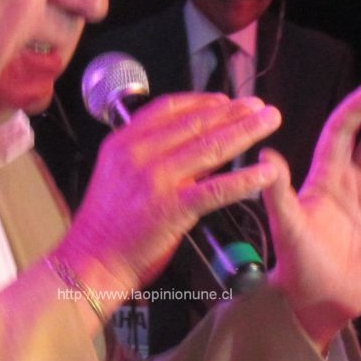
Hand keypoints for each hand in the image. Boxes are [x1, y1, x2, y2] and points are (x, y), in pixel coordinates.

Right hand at [56, 93, 282, 309]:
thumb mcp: (120, 175)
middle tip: (260, 106)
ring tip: (270, 121)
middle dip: (234, 111)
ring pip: (210, 147)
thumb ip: (151, 157)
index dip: (204, 101)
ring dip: (246, 131)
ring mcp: (156, 180)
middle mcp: (139, 154)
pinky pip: (216, 189)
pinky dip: (245, 179)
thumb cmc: (106, 224)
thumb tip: (193, 146)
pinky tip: (266, 173)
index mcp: (124, 142)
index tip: (226, 100)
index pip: (170, 108)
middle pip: (196, 123)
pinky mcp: (172, 208)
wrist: (91, 261)